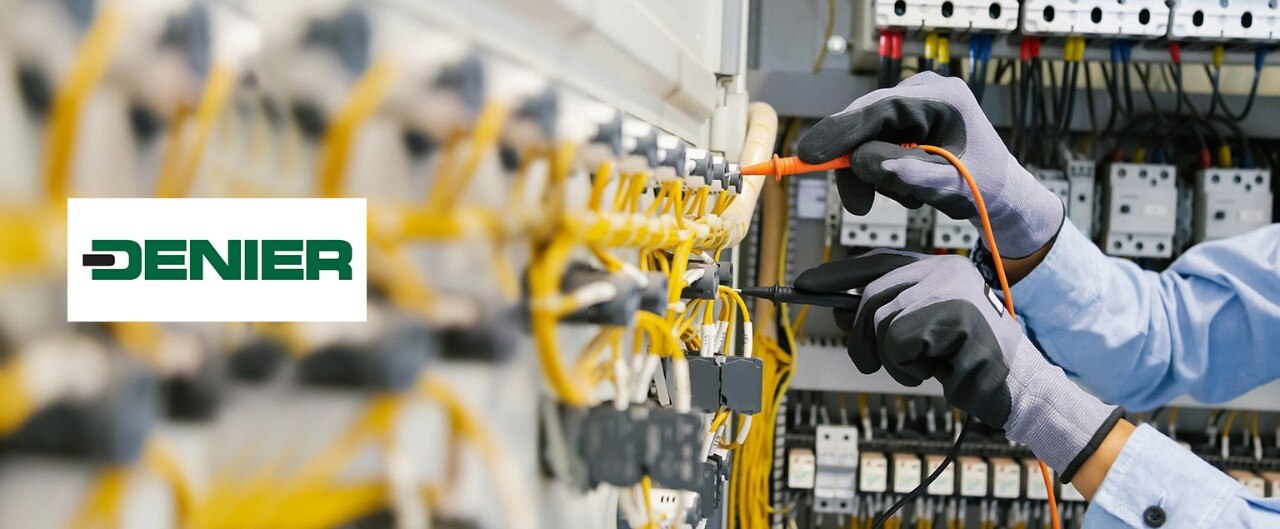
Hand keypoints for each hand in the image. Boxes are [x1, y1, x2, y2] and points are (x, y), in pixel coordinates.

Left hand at [794, 249, 1122, 480]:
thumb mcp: (920, 335)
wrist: (1020, 387)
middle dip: (857, 336)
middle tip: (867, 363)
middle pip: (871, 297)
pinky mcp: (956, 319)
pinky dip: (906, 367)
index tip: (802, 285)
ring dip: (890, 359)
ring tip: (921, 368)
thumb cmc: (967, 361)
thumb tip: (836, 308)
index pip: (877, 262)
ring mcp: (952, 292)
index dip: (836, 274)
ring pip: (880, 322)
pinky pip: (899, 343)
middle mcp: (945, 270)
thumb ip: (885, 317)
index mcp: (939, 267)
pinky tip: (937, 372)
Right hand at [796, 71, 1062, 258]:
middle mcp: (923, 93)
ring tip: (908, 198)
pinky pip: (873, 143)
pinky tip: (907, 187)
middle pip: (865, 122)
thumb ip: (910, 172)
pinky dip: (880, 171)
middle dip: (857, 165)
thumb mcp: (949, 185)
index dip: (840, 132)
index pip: (877, 109)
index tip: (809, 156)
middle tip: (859, 205)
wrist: (1003, 196)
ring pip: (865, 137)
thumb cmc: (986, 188)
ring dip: (875, 174)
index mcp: (942, 97)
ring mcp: (913, 105)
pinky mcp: (906, 122)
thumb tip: (866, 161)